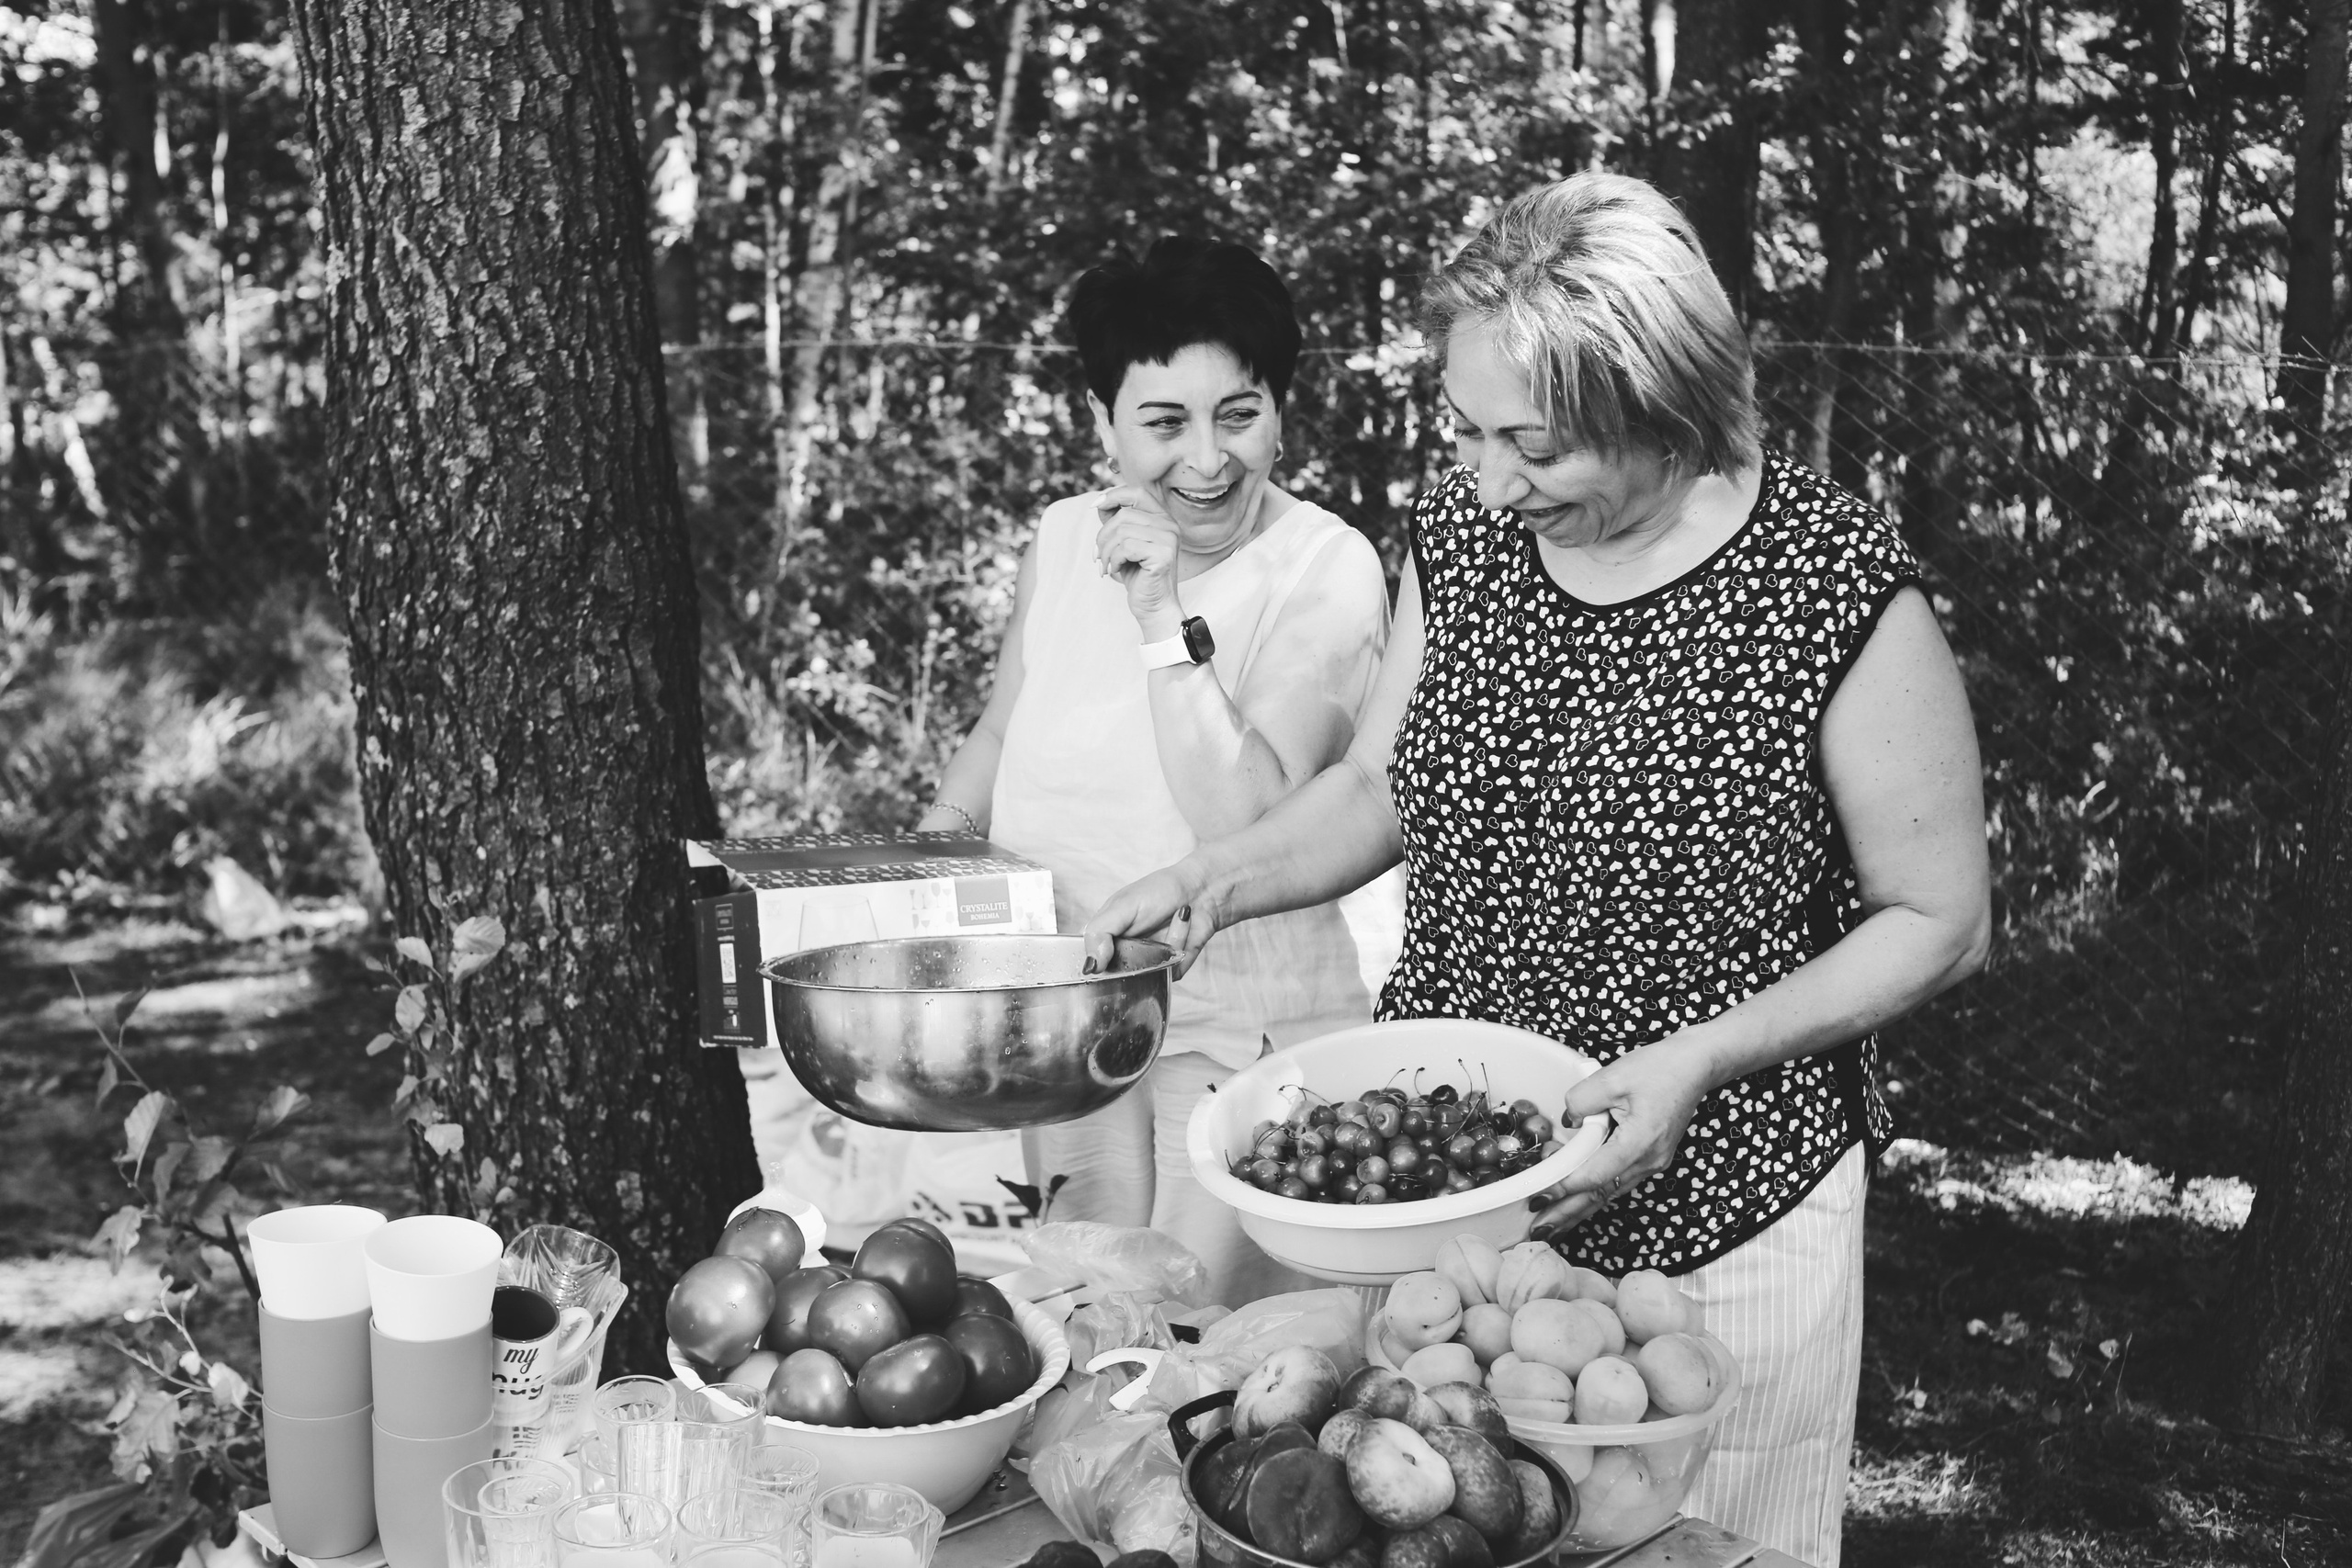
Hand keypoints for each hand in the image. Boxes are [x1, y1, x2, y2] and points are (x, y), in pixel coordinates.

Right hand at [1085, 863, 1215, 978]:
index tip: (1108, 955)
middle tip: (1144, 935)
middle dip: (1133, 957)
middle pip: (1115, 978)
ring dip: (1164, 943)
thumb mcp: (1121, 905)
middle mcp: (1122, 953)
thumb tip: (1089, 965)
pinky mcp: (1169, 969)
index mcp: (1104, 936)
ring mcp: (1146, 963)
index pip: (1086, 962)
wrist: (1200, 889)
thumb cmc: (1159, 890)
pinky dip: (1179, 944)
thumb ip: (1100, 932)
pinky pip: (1170, 972)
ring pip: (1145, 976)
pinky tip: (1182, 923)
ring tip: (1172, 917)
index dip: (1093, 965)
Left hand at [1094, 485, 1184, 635]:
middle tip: (1098, 556)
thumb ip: (1117, 523)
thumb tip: (1100, 503)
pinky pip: (1126, 547)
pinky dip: (1113, 560)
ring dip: (1106, 551)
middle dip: (1103, 536)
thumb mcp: (1124, 544)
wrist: (1154, 607)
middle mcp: (1169, 524)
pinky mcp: (1163, 555)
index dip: (1113, 495)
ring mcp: (1169, 539)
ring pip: (1122, 531)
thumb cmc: (1137, 575)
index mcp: (1162, 518)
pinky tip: (1115, 571)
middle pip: (1123, 514)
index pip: (1137, 492)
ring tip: (1105, 565)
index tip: (1095, 506)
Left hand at [1528, 1029, 1721, 1240]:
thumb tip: (1568, 1123)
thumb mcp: (1613, 1076)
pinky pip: (1617, 1183)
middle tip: (1537, 1231)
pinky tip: (1576, 1204)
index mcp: (1640, 1142)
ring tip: (1551, 1226)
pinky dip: (1593, 1195)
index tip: (1537, 1198)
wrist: (1696, 1066)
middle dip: (1567, 1215)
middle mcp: (1648, 1161)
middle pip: (1601, 1195)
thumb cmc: (1660, 1068)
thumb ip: (1581, 1101)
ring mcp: (1652, 1163)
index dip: (1563, 1189)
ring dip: (1578, 1210)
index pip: (1594, 1175)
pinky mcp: (1650, 1158)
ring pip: (1609, 1193)